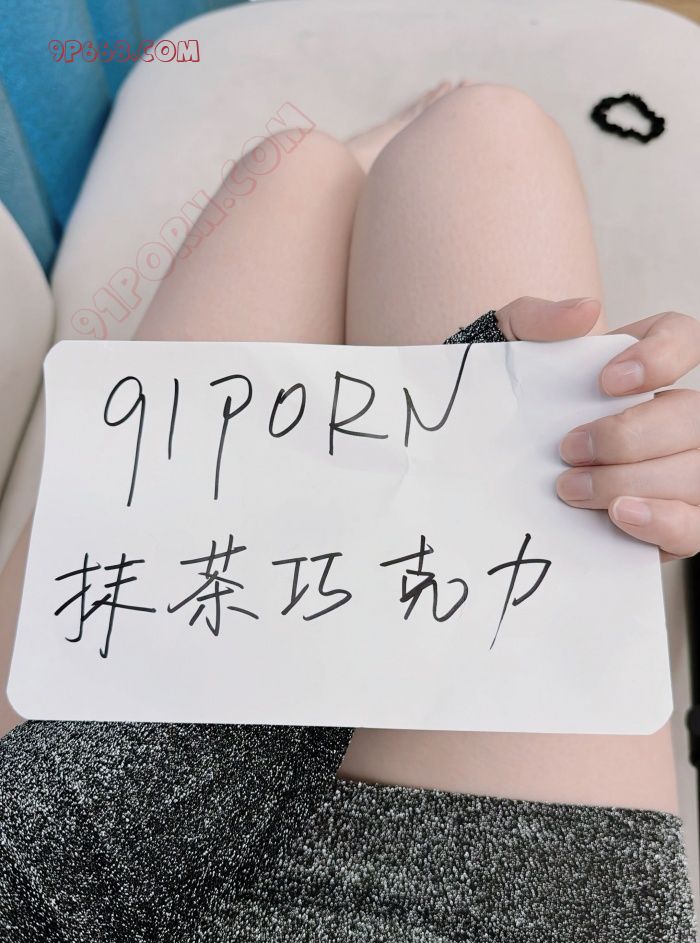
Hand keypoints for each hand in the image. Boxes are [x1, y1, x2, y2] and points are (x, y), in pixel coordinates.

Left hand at [494, 296, 699, 561]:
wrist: (484, 460)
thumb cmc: (510, 399)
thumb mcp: (506, 347)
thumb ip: (538, 321)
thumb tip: (584, 312)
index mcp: (645, 361)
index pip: (686, 339)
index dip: (663, 356)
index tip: (607, 381)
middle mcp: (675, 414)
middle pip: (695, 416)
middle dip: (631, 437)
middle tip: (569, 450)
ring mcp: (681, 469)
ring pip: (697, 472)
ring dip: (635, 482)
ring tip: (572, 489)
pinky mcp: (673, 521)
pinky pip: (696, 526)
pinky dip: (665, 522)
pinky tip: (620, 514)